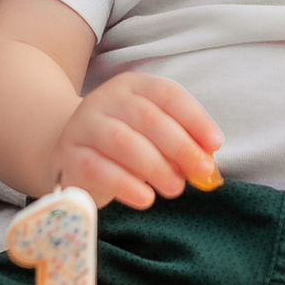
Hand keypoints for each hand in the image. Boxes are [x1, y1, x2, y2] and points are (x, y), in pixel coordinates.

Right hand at [54, 72, 224, 210]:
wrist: (69, 151)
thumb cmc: (124, 143)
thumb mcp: (152, 135)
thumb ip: (180, 143)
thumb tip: (207, 163)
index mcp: (132, 87)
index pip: (168, 94)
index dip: (195, 119)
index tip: (215, 145)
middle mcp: (106, 100)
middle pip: (148, 118)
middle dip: (180, 147)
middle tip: (200, 172)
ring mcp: (84, 126)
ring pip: (123, 142)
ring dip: (156, 167)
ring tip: (174, 188)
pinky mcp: (69, 156)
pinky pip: (99, 170)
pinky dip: (126, 185)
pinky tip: (146, 198)